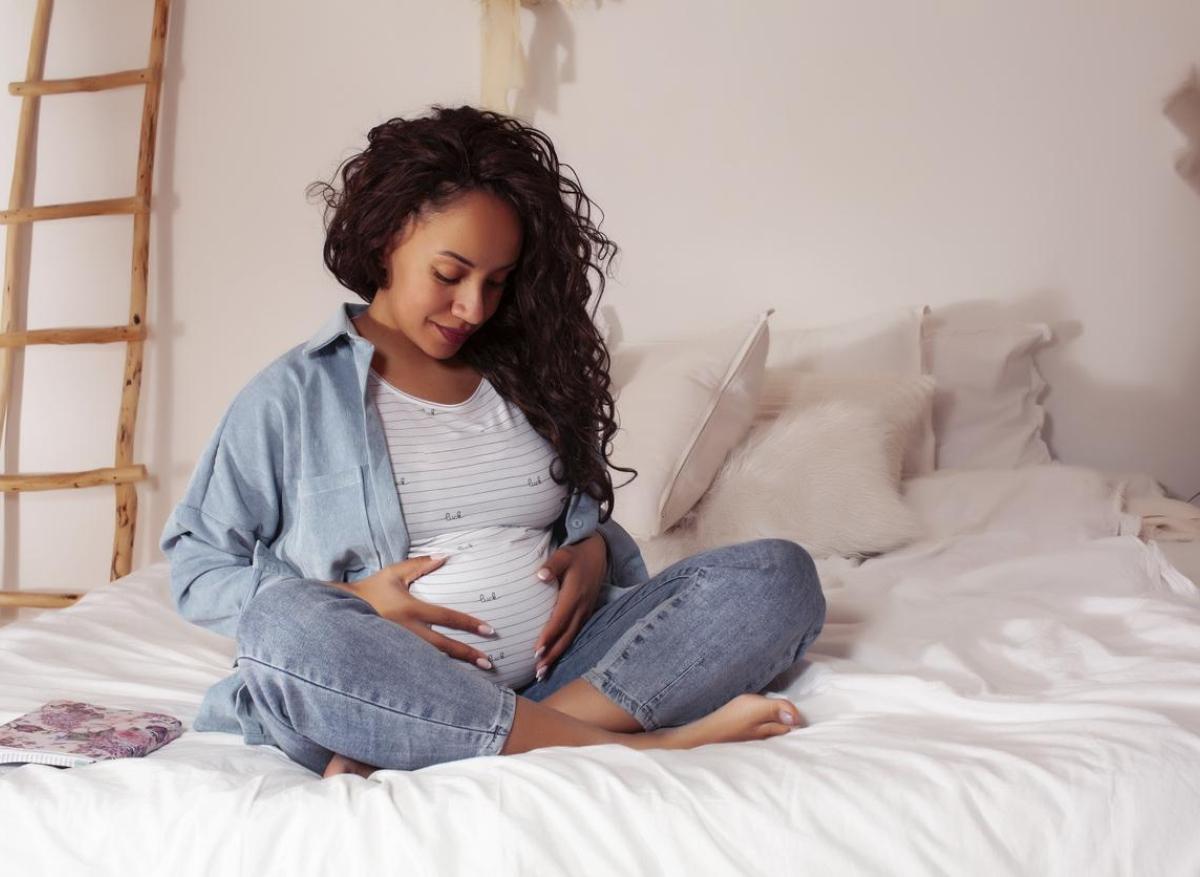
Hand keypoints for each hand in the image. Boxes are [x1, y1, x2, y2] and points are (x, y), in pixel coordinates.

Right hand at [328, 556, 497, 669]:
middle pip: (443, 646)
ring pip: (432, 661)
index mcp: (409, 609)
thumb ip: (420, 564)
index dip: (468, 624)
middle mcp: (406, 631)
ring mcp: (399, 647)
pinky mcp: (393, 657)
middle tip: (489, 663)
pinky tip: (450, 682)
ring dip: (454, 669)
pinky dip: (435, 674)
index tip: (489, 630)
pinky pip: (418, 667)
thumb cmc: (371, 589)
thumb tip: (445, 555)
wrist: (340, 611)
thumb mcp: (394, 573)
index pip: (446, 617)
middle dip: (467, 654)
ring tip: (476, 677)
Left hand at [532, 532, 606, 681]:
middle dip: (552, 654)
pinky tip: (555, 656)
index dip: (548, 636)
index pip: (560, 619)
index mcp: (574, 595)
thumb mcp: (564, 554)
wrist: (598, 553)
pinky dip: (564, 647)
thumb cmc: (577, 554)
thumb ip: (553, 565)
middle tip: (538, 672)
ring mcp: (585, 611)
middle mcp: (581, 607)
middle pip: (566, 635)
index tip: (537, 651)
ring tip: (543, 672)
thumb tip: (540, 575)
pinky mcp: (586, 613)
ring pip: (571, 638)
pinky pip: (574, 634)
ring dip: (558, 655)